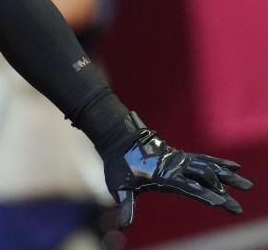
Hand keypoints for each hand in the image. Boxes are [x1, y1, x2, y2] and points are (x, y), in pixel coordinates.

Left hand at [102, 113, 252, 227]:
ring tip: (247, 185)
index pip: (186, 187)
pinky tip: (235, 167)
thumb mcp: (119, 187)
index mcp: (162, 176)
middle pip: (203, 179)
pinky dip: (219, 163)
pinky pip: (203, 159)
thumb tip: (123, 225)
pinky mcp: (180, 156)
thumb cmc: (118, 165)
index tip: (220, 202)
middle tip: (238, 206)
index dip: (203, 194)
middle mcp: (174, 166)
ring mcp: (178, 159)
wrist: (118, 138)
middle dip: (222, 192)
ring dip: (228, 176)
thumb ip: (125, 206)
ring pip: (208, 167)